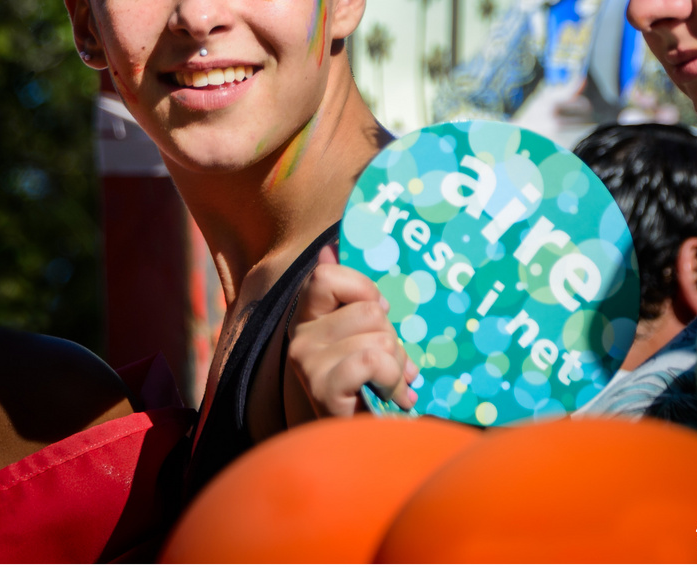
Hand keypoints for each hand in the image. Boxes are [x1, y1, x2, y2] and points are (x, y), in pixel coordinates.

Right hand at [286, 245, 418, 418]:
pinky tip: (394, 397)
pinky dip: (393, 380)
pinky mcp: (323, 389)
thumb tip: (328, 246)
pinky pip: (373, 360)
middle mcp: (298, 338)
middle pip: (367, 310)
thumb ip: (349, 295)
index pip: (326, 276)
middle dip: (392, 337)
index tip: (378, 313)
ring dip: (397, 363)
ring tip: (392, 383)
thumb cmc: (366, 384)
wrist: (358, 451)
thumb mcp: (360, 335)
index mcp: (307, 317)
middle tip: (390, 363)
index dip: (362, 289)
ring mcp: (307, 364)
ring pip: (377, 336)